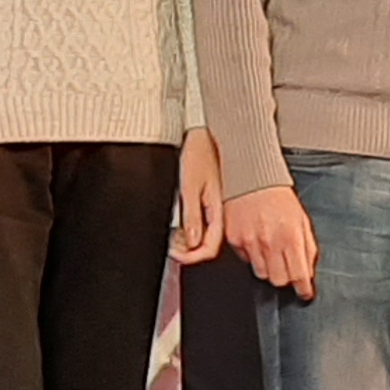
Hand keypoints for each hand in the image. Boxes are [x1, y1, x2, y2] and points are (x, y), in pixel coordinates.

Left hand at [173, 129, 226, 264]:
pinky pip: (202, 222)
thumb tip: (190, 243)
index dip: (191, 257)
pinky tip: (178, 223)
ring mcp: (215, 206)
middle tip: (170, 245)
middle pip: (207, 244)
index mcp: (218, 210)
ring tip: (171, 235)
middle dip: (187, 251)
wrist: (203, 132)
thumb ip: (191, 216)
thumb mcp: (189, 186)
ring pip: (204, 235)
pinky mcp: (210, 199)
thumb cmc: (198, 153)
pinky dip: (189, 228)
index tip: (175, 254)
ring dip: (186, 241)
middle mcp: (220, 211)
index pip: (209, 248)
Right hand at [226, 184, 317, 298]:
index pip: (299, 275)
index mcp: (291, 237)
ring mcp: (250, 243)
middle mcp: (270, 242)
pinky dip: (253, 256)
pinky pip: (246, 261)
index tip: (304, 293)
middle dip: (285, 277)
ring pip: (261, 274)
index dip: (303, 289)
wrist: (252, 178)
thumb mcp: (302, 220)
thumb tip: (309, 271)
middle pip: (279, 280)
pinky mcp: (235, 241)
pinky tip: (256, 241)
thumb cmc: (279, 198)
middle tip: (286, 266)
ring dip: (268, 267)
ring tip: (270, 250)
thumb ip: (308, 247)